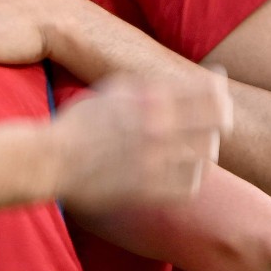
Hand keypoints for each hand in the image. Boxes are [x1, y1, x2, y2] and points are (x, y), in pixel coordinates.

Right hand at [52, 74, 230, 213]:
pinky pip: (193, 182)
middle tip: (207, 122)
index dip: (219, 92)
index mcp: (150, 99)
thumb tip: (197, 80)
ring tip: (189, 146)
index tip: (217, 96)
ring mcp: (158, 160)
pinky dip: (191, 175)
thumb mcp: (114, 90)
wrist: (51, 160)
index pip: (212, 92)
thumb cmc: (80, 122)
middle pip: (218, 123)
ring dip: (202, 147)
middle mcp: (159, 128)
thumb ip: (154, 85)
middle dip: (216, 120)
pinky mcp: (153, 189)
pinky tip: (177, 169)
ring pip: (208, 153)